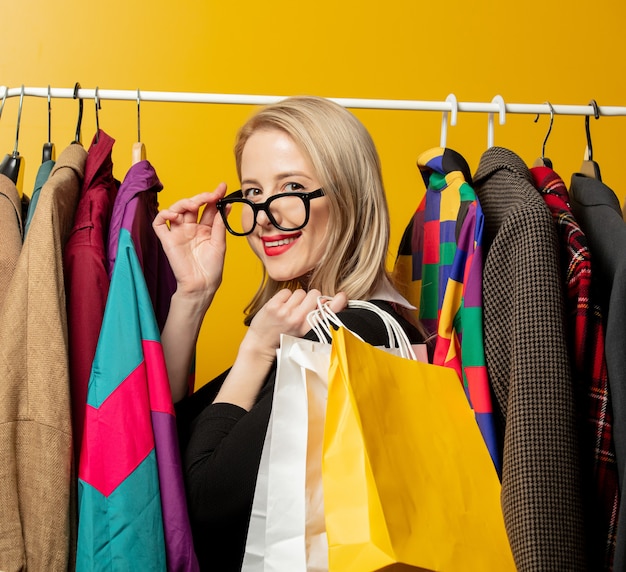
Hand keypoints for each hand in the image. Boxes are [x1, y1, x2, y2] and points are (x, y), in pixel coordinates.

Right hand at [153, 183, 226, 305]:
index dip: (214, 197)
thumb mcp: (219, 244)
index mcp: (206, 229)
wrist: (201, 285)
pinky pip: (159, 223)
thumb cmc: (212, 268)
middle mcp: (191, 228)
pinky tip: (174, 214)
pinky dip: (164, 214)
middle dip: (201, 197)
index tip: (222, 187)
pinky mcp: (167, 240)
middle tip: (211, 195)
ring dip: (184, 202)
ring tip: (194, 204)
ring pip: (176, 209)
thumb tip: (225, 206)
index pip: (208, 208)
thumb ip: (219, 225)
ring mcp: (179, 233)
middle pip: (192, 206)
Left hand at [240, 289, 347, 362]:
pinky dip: (283, 297)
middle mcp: (299, 319)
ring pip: (300, 292)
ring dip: (296, 299)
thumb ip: (315, 319)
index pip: (328, 313)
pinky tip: (280, 308)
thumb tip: (326, 301)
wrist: (261, 345)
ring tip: (289, 310)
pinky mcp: (273, 306)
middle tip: (302, 308)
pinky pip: (286, 291)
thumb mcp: (303, 333)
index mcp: (309, 329)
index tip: (342, 297)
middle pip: (315, 294)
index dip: (337, 303)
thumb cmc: (284, 339)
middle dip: (310, 298)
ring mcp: (285, 312)